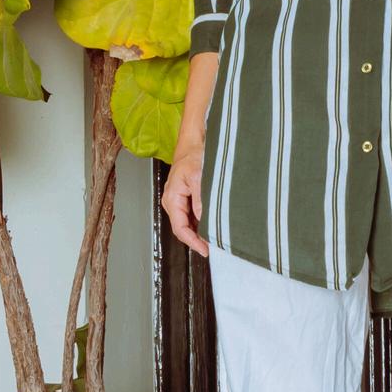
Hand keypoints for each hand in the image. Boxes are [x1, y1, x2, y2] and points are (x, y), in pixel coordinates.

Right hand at [163, 50, 223, 254]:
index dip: (194, 242)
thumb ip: (201, 199)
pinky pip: (195, 215)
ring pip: (190, 224)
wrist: (195, 141)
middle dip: (200, 239)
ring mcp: (181, 201)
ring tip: (219, 239)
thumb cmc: (194, 155)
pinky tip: (216, 224)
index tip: (208, 250)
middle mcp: (174, 202)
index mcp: (172, 199)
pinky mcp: (188, 197)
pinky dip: (204, 222)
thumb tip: (204, 220)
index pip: (181, 229)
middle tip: (217, 248)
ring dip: (203, 231)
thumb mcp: (199, 176)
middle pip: (185, 229)